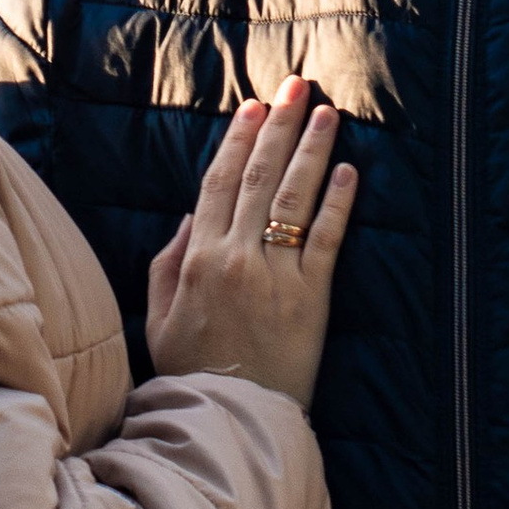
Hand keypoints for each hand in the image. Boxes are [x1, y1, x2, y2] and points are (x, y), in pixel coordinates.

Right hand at [143, 76, 355, 411]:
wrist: (230, 421)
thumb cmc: (192, 373)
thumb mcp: (159, 320)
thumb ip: (168, 265)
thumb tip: (189, 218)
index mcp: (198, 259)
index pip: (218, 182)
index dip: (238, 139)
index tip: (255, 106)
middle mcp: (237, 258)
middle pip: (259, 177)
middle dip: (280, 127)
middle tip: (298, 87)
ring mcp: (277, 276)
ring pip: (295, 198)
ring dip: (313, 150)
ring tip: (328, 113)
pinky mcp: (313, 298)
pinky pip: (327, 240)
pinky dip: (339, 203)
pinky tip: (350, 172)